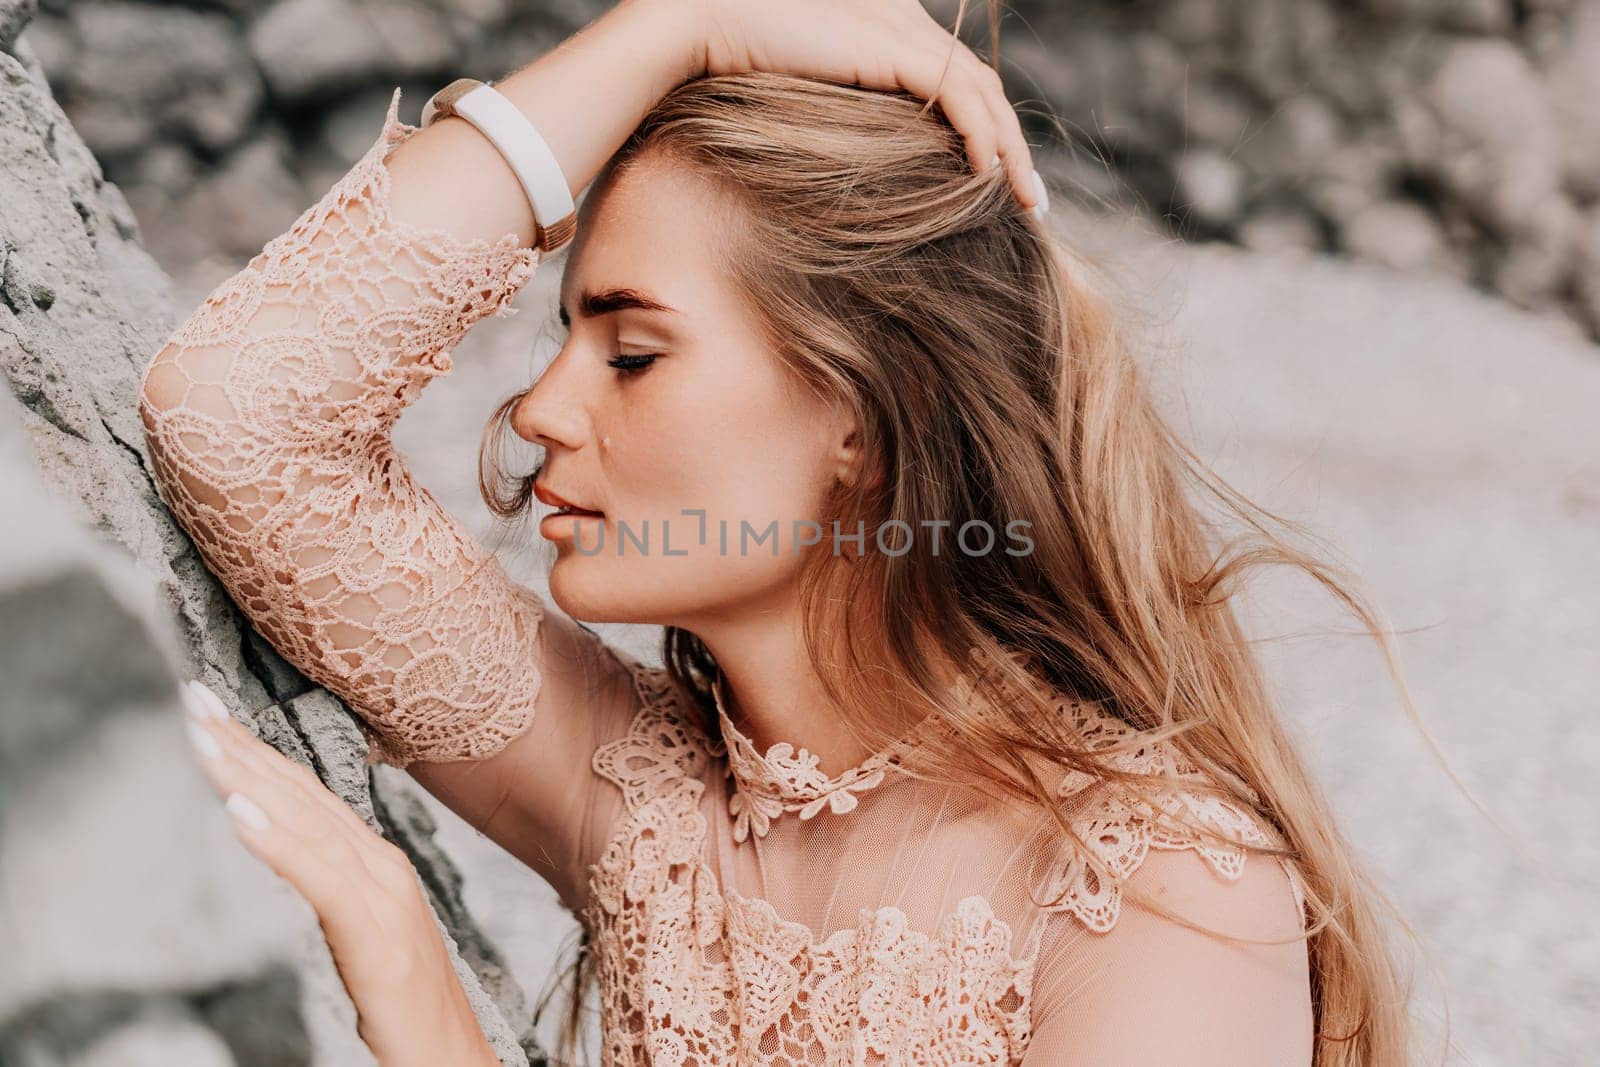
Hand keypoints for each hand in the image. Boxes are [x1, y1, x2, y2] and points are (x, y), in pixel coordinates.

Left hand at [179, 681, 497, 1066]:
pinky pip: (318, 879)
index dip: (257, 750)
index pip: (306, 794)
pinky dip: (278, 842)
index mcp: (376, 862)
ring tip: (202, 740)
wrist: (456, 1057)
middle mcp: (381, 864)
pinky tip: (240, 814)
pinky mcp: (374, 932)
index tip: (210, 714)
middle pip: (302, 795)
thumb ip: (337, 887)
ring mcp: (382, 894)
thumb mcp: (365, 934)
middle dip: (243, 746)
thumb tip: (299, 852)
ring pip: (305, 824)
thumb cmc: (410, 1006)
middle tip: (192, 699)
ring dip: (249, 778)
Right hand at [692, 0, 1041, 208]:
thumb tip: (861, 169)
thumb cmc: (740, 65)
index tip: (1003, 181)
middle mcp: (908, 22)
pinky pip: (957, 96)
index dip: (990, 129)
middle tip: (1033, 202)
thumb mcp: (811, 97)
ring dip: (1011, 150)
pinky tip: (987, 175)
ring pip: (982, 92)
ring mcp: (903, 31)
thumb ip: (849, 110)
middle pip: (983, 86)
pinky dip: (980, 135)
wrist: (705, 24)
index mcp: (894, 27)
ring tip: (1024, 200)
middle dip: (1015, 147)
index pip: (962, 80)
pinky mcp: (892, 48)